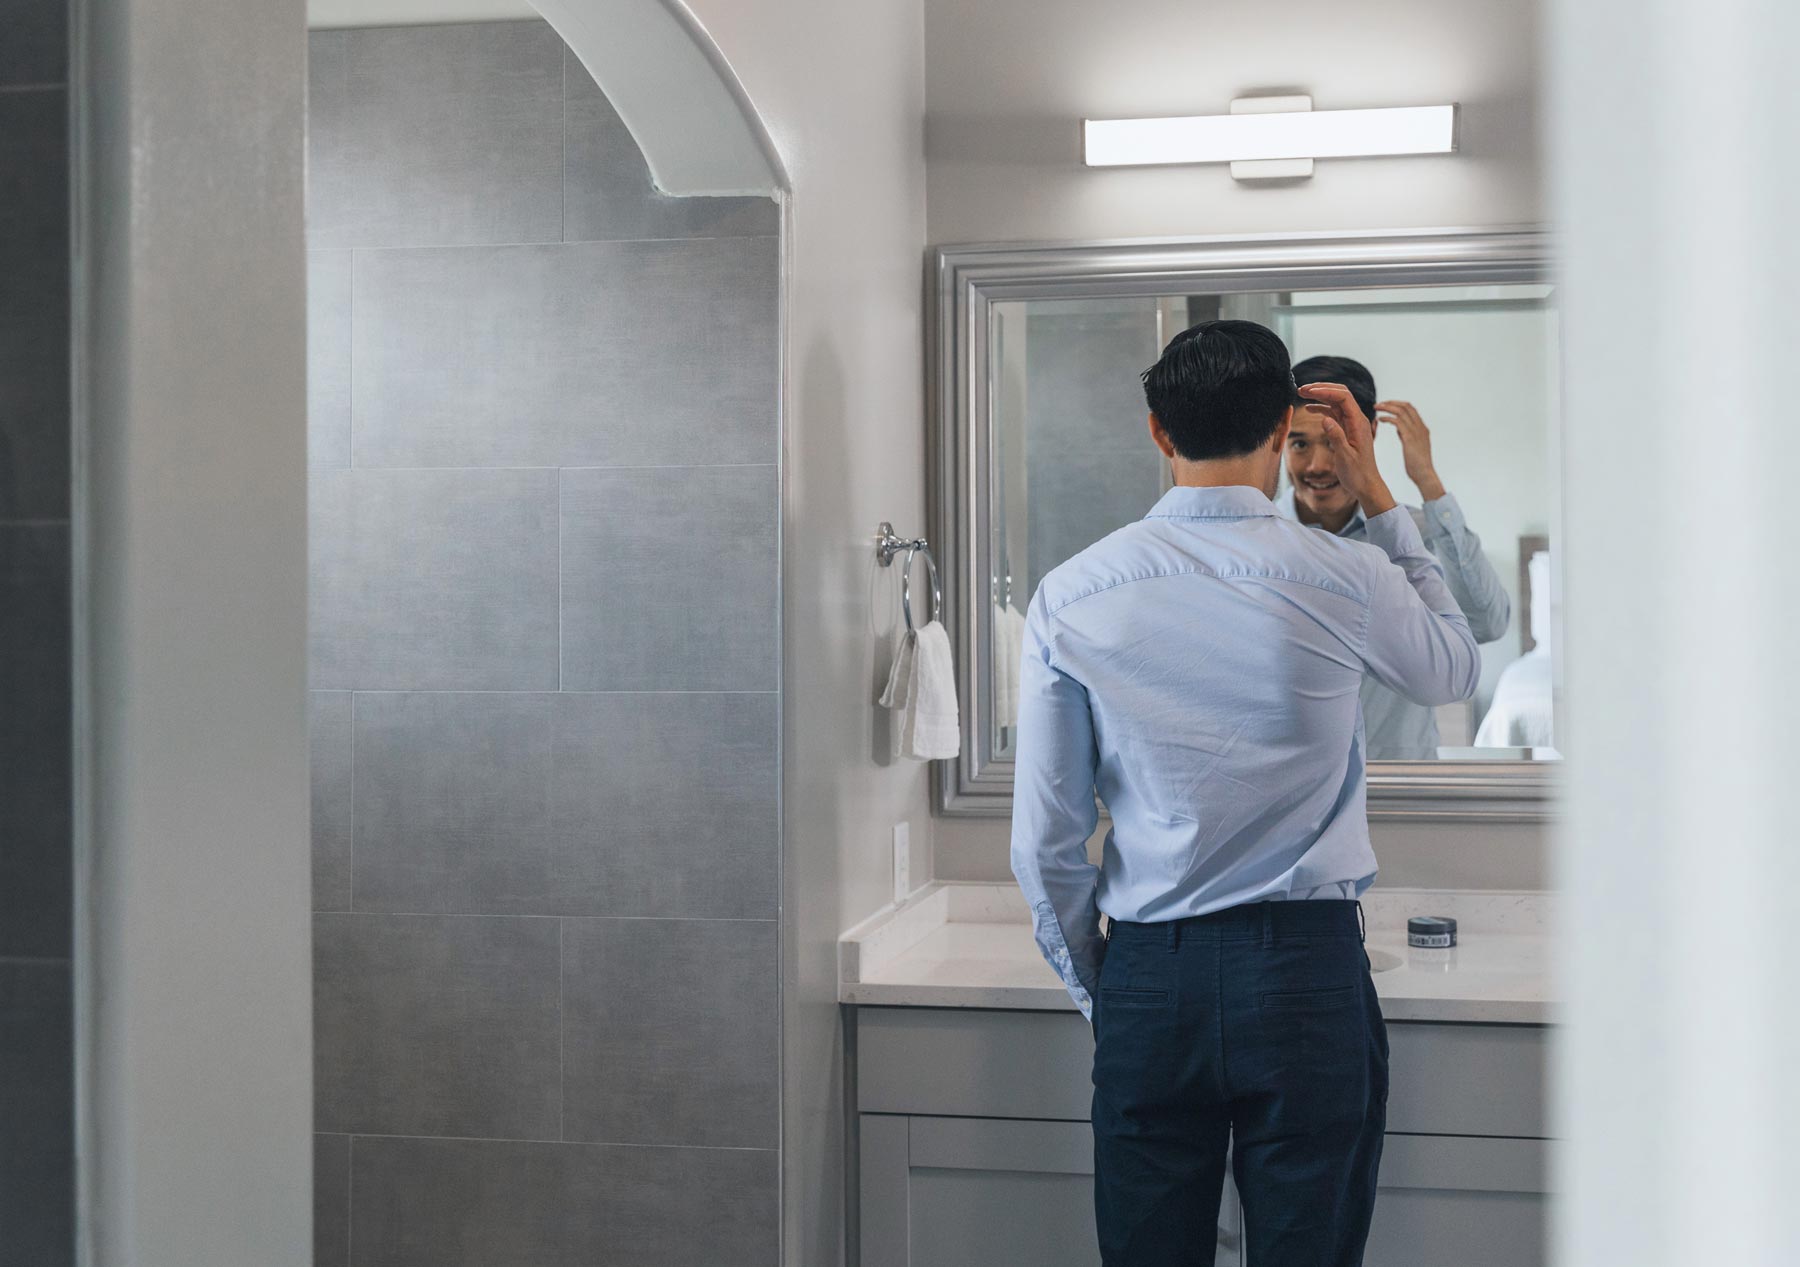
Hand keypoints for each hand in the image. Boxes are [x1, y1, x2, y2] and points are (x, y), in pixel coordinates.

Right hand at [1295, 383, 1395, 516]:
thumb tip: (1325, 418)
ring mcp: (1351, 424)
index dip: (1325, 391)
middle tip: (1302, 389)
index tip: (1308, 391)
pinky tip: (1309, 409)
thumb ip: (1336, 436)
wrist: (1366, 485)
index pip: (1343, 397)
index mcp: (1358, 423)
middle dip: (1321, 388)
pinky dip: (1321, 408)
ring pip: (1335, 402)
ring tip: (1302, 394)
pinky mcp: (1346, 430)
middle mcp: (1356, 420)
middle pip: (1340, 394)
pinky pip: (1334, 413)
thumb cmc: (1357, 473)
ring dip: (1319, 396)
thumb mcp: (1345, 457)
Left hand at [1375, 400, 1445, 501]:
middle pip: (1406, 406)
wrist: (1424, 474)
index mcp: (1422, 428)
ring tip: (1376, 408)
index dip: (1398, 404)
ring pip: (1401, 411)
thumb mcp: (1412, 445)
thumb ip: (1407, 435)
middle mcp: (1420, 427)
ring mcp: (1416, 431)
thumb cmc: (1417, 464)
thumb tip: (1399, 428)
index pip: (1411, 409)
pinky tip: (1380, 420)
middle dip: (1391, 403)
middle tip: (1378, 405)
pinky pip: (1397, 421)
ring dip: (1387, 407)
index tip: (1386, 405)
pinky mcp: (1410, 438)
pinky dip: (1387, 418)